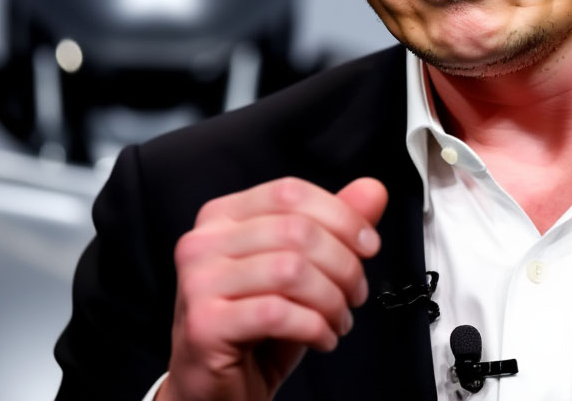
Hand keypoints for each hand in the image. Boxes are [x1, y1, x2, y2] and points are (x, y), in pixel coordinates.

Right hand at [157, 176, 387, 400]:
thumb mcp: (301, 269)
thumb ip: (334, 226)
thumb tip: (373, 190)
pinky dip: (313, 327)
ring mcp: (199, 282)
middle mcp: (203, 242)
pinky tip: (321, 338)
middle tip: (356, 293)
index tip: (369, 244)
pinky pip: (277, 313)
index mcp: (223, 216)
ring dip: (331, 300)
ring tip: (339, 319)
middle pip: (296, 231)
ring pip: (290, 271)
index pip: (290, 192)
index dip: (341, 215)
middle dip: (343, 265)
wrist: (216, 388)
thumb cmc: (257, 326)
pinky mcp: (204, 324)